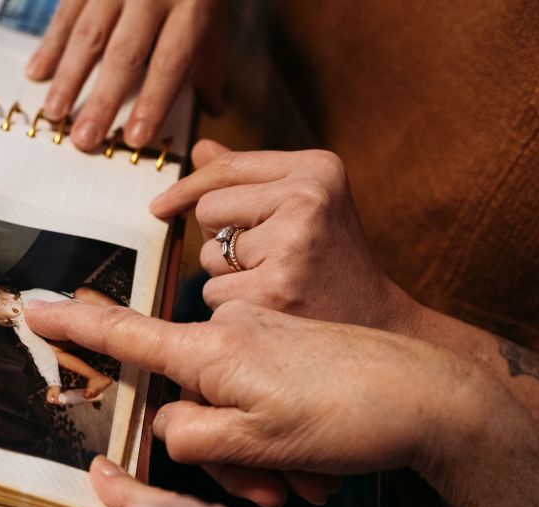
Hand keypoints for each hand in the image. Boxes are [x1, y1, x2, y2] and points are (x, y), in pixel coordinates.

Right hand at [25, 300, 495, 490]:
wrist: (428, 396)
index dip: (74, 327)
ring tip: (302, 484)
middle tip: (269, 495)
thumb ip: (192, 435)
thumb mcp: (255, 444)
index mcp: (213, 350)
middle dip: (217, 453)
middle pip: (186, 397)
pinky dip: (276, 438)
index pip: (126, 334)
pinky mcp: (291, 349)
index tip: (33, 306)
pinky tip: (314, 467)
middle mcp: (232, 335)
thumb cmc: (345, 417)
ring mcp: (264, 339)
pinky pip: (260, 399)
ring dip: (255, 455)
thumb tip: (168, 425)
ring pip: (228, 406)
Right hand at [27, 0, 226, 151]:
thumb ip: (211, 62)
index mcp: (192, 8)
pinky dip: (50, 43)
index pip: (169, 63)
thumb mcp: (215, 17)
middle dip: (102, 100)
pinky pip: (67, 11)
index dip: (151, 102)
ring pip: (89, 34)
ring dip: (68, 77)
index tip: (133, 138)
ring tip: (55, 113)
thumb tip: (212, 109)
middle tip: (84, 139)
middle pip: (124, 54)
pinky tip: (37, 73)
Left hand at [150, 141, 421, 331]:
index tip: (160, 207)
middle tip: (262, 260)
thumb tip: (198, 150)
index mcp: (317, 168)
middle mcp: (308, 198)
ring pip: (207, 256)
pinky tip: (270, 308)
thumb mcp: (306, 206)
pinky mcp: (275, 290)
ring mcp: (292, 244)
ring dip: (227, 277)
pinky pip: (215, 294)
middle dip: (219, 239)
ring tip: (274, 283)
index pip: (227, 168)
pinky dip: (232, 307)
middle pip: (208, 211)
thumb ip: (252, 180)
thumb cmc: (333, 264)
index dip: (187, 188)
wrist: (378, 325)